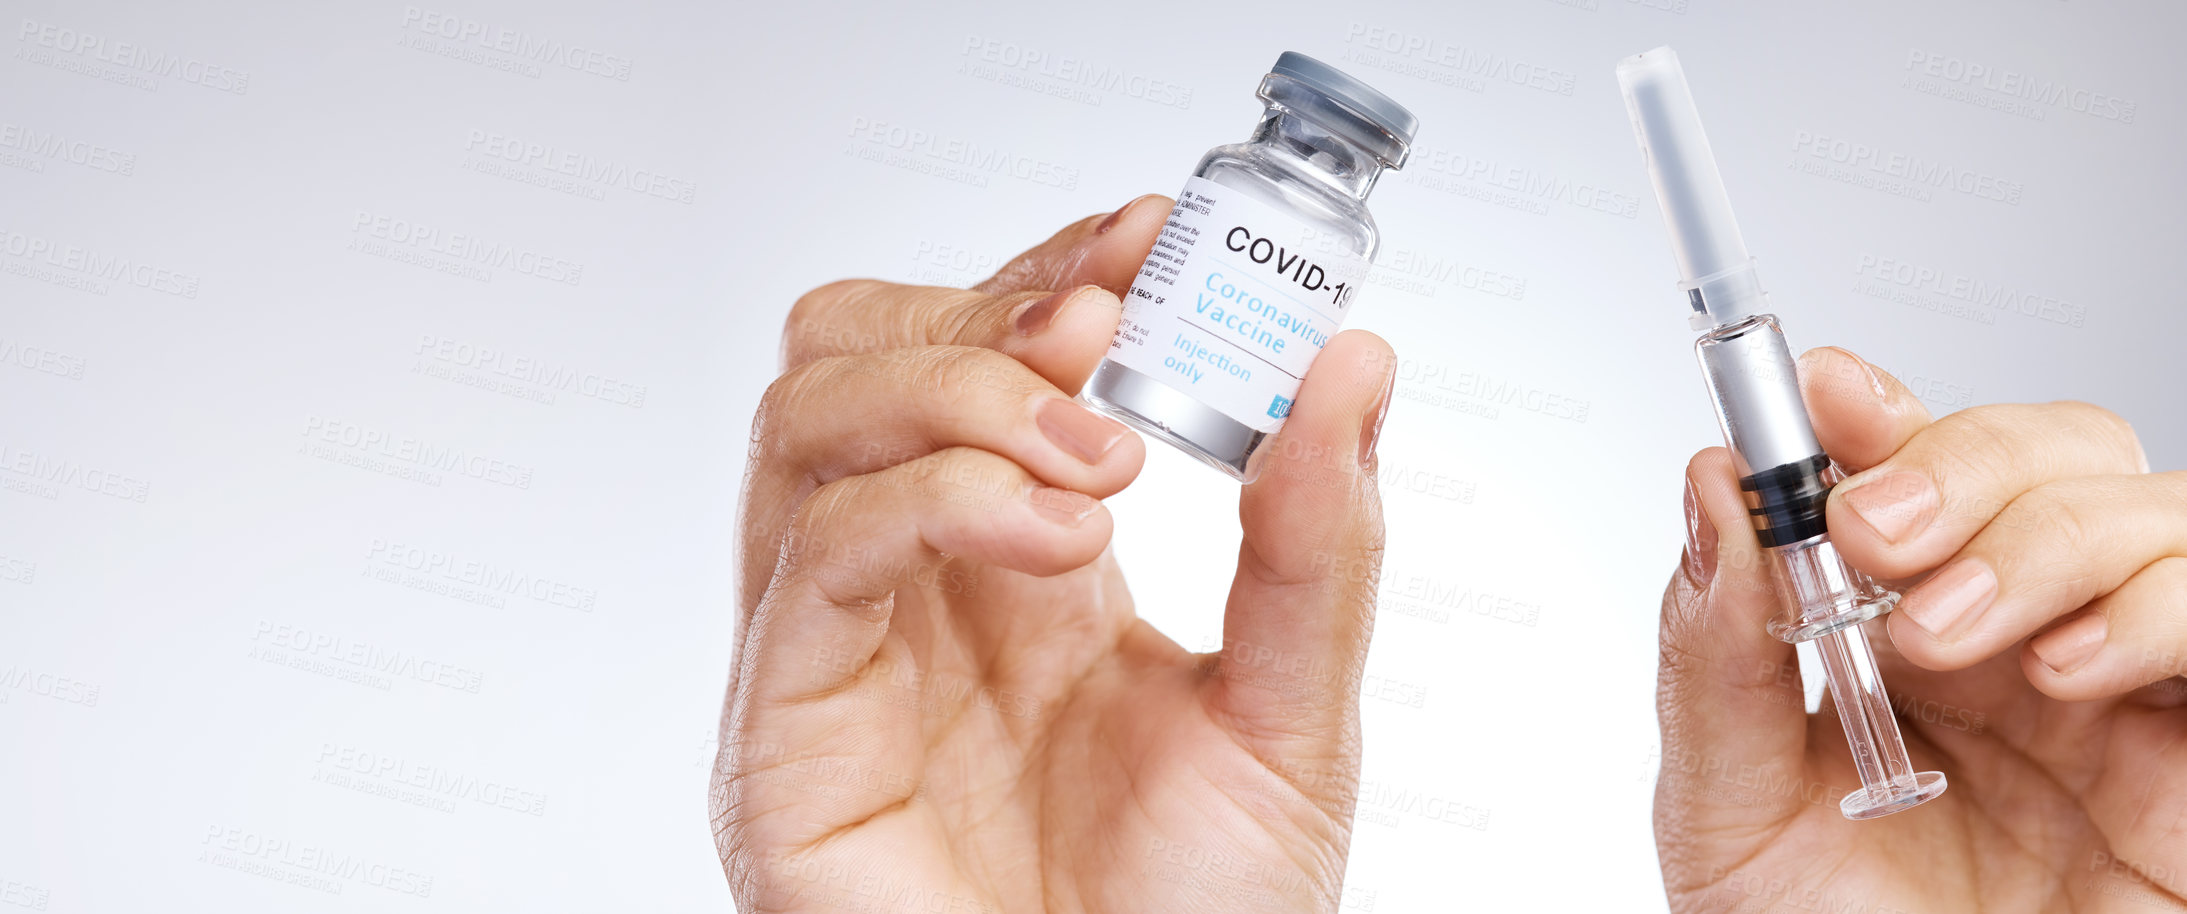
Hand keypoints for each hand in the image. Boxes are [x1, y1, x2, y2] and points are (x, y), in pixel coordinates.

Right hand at [711, 196, 1397, 912]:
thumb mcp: (1293, 717)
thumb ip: (1317, 546)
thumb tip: (1349, 369)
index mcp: (1023, 563)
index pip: (988, 350)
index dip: (1057, 263)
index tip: (1159, 235)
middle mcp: (913, 584)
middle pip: (858, 348)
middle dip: (984, 308)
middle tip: (1111, 334)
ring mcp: (836, 647)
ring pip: (808, 414)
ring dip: (958, 387)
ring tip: (1094, 461)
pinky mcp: (782, 726)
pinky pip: (813, 549)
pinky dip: (932, 496)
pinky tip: (1053, 538)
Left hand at [1655, 346, 2186, 911]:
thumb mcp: (1728, 817)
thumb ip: (1712, 661)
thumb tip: (1708, 494)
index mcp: (1897, 638)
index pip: (1910, 470)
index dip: (1875, 410)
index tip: (1817, 393)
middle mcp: (2020, 642)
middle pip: (2047, 451)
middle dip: (1958, 457)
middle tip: (1872, 532)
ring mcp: (2129, 690)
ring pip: (2150, 503)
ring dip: (2045, 533)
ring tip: (1949, 635)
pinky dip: (2161, 606)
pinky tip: (2068, 671)